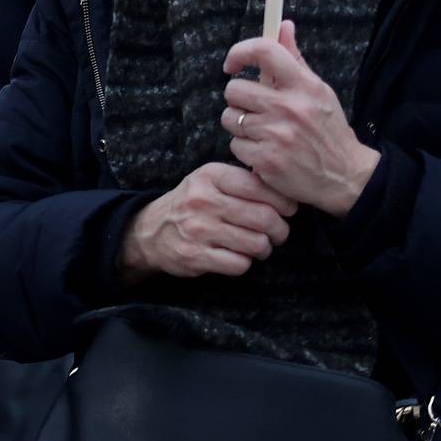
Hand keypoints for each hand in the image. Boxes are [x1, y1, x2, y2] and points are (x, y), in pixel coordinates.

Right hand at [118, 162, 295, 282]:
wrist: (152, 231)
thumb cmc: (193, 203)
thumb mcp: (210, 180)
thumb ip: (243, 181)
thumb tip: (287, 191)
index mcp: (210, 176)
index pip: (260, 186)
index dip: (283, 201)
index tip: (288, 209)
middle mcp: (203, 200)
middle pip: (264, 217)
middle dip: (280, 229)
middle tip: (279, 233)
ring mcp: (198, 229)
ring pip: (256, 243)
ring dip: (265, 248)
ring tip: (260, 245)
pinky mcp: (195, 255)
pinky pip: (240, 264)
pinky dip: (245, 262)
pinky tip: (238, 256)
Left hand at [221, 21, 379, 216]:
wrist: (345, 177)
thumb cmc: (328, 130)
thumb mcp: (318, 91)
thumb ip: (295, 59)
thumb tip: (283, 25)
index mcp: (304, 86)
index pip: (265, 52)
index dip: (240, 52)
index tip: (232, 64)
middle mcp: (289, 108)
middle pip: (234, 89)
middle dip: (239, 99)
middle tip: (254, 108)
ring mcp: (276, 135)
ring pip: (230, 118)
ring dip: (239, 124)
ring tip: (262, 131)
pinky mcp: (265, 160)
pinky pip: (234, 145)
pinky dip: (245, 149)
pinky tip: (265, 151)